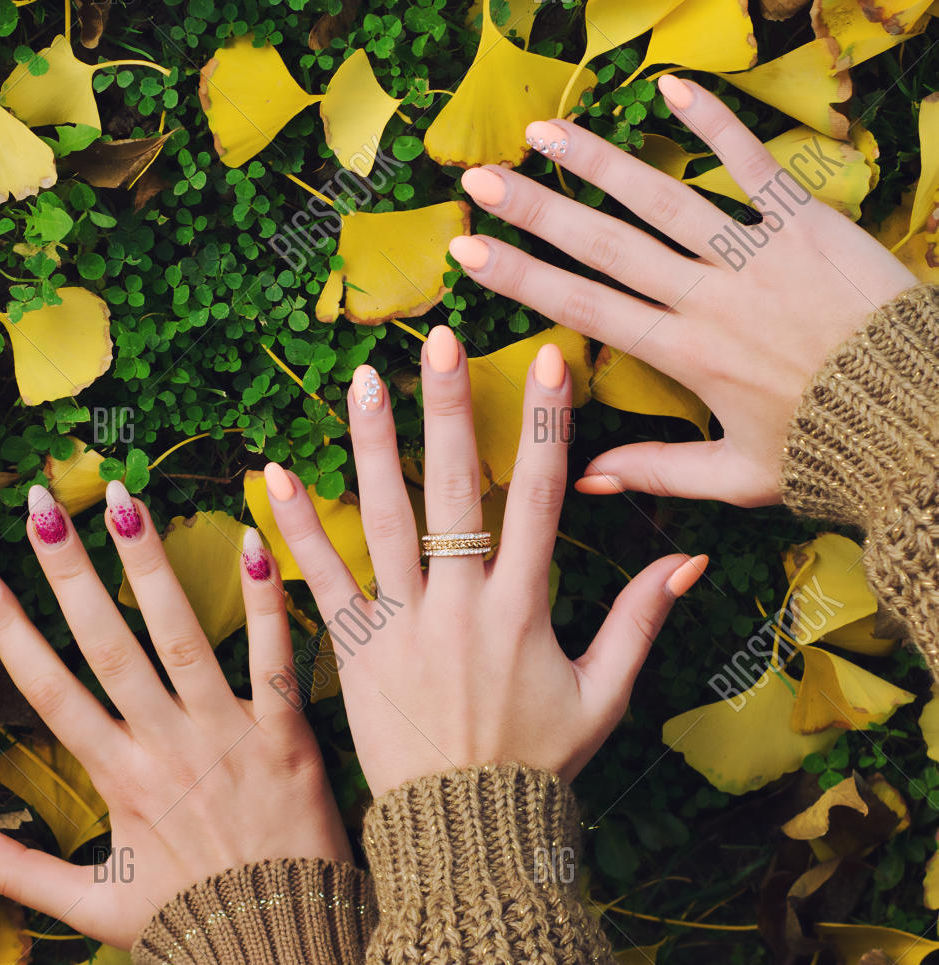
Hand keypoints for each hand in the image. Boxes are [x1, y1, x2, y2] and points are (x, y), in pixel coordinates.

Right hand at [0, 481, 350, 949]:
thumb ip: (17, 867)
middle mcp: (166, 746)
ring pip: (181, 637)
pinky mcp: (286, 735)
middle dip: (67, 572)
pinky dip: (265, 603)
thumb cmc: (190, 923)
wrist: (283, 947)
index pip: (49, 691)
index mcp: (118, 780)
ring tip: (122, 501)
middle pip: (107, 646)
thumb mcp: (92, 905)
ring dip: (149, 567)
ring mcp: (227, 735)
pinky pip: (274, 659)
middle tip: (39, 503)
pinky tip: (254, 541)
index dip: (7, 630)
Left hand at [261, 330, 706, 796]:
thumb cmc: (537, 764)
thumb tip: (691, 557)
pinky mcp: (355, 651)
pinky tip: (273, 476)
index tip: (546, 361)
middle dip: (448, 410)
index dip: (546, 426)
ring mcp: (402, 625)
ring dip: (370, 447)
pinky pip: (323, 581)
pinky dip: (298, 530)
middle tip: (437, 339)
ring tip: (359, 381)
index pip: (542, 498)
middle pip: (455, 490)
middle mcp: (460, 605)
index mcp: (524, 609)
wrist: (465, 829)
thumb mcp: (605, 697)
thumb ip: (642, 621)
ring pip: (385, 521)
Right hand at [448, 75, 914, 507]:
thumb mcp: (738, 478)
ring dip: (598, 160)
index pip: (582, 307)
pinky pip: (752, 164)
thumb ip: (657, 471)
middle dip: (535, 210)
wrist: (921, 417)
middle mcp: (707, 297)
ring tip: (544, 131)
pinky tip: (671, 88)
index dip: (519, 277)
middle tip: (480, 180)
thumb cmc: (831, 449)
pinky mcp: (805, 223)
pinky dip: (714, 123)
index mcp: (684, 355)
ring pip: (662, 197)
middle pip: (604, 244)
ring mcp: (755, 254)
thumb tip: (582, 480)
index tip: (467, 251)